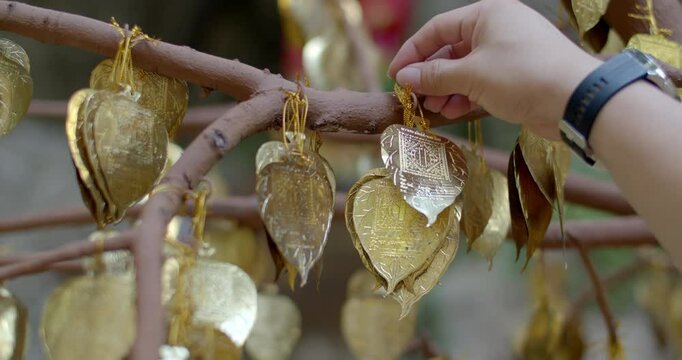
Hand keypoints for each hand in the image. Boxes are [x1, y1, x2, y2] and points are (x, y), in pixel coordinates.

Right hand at [388, 0, 601, 138]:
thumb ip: (435, 75)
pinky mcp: (516, 77)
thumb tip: (404, 77)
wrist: (576, 100)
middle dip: (430, 75)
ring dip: (445, 89)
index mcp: (487, 15)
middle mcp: (497, 29)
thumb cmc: (523, 76)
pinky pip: (481, 82)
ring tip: (431, 109)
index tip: (396, 75)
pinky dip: (464, 96)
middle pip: (450, 50)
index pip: (438, 29)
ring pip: (465, 69)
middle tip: (413, 97)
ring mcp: (508, 53)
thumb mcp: (472, 75)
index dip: (413, 52)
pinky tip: (452, 111)